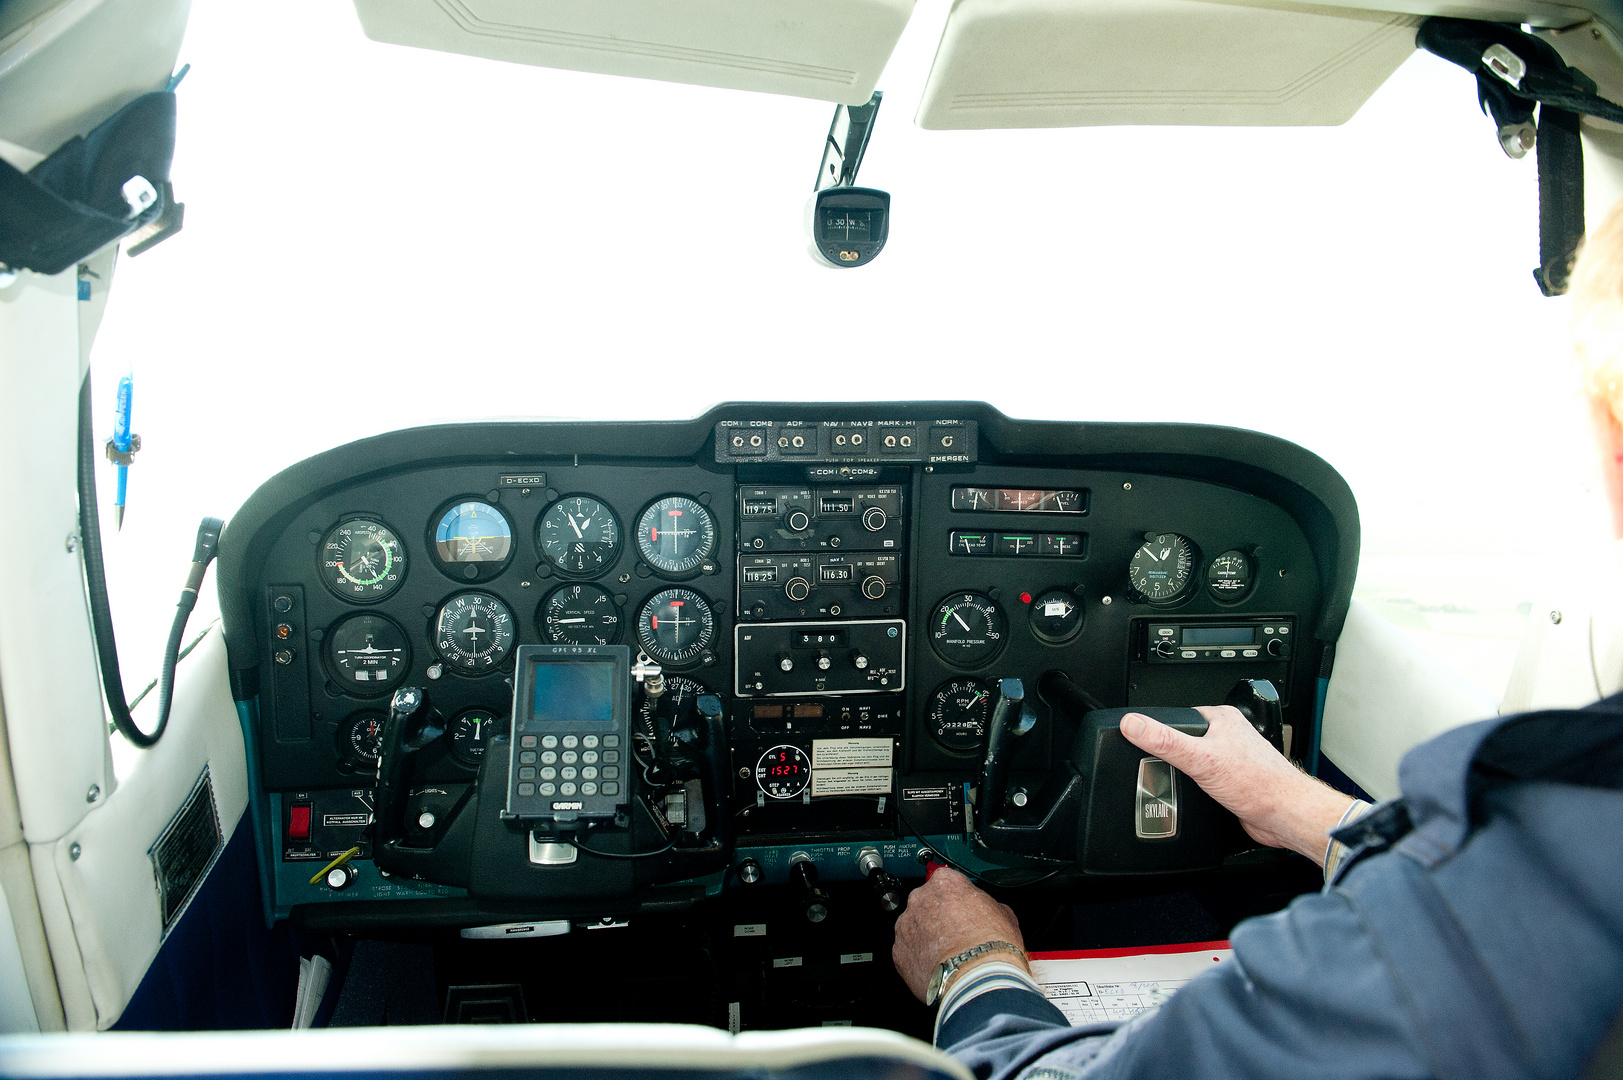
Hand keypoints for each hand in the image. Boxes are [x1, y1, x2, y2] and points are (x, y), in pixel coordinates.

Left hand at [892, 867, 1028, 1002]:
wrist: (977, 980)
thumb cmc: (992, 947)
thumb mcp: (1004, 914)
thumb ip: (986, 905)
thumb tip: (987, 911)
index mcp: (946, 882)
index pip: (947, 882)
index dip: (957, 899)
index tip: (963, 909)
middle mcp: (920, 899)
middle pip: (927, 903)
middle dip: (939, 917)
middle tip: (956, 935)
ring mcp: (906, 926)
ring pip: (915, 928)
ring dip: (927, 938)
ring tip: (948, 955)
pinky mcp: (899, 953)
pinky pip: (908, 952)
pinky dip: (919, 959)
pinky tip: (937, 968)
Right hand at [1120, 706, 1354, 864]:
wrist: (1284, 816)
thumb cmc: (1258, 783)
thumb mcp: (1200, 758)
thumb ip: (1164, 741)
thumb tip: (1132, 724)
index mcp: (1223, 719)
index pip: (1180, 716)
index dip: (1162, 729)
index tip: (1145, 739)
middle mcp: (1230, 737)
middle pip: (1187, 741)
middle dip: (1174, 757)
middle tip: (1163, 766)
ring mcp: (1233, 761)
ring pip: (1198, 764)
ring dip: (1187, 776)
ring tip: (1178, 783)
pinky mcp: (1234, 784)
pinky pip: (1207, 783)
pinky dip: (1198, 791)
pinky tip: (1195, 798)